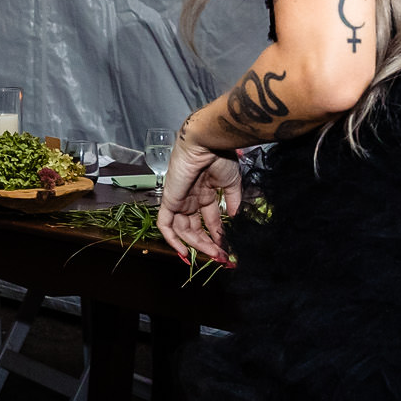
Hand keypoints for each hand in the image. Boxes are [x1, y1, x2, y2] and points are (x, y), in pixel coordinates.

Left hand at [156, 129, 240, 263]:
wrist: (207, 143)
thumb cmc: (220, 157)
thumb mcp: (232, 182)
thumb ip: (233, 201)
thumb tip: (235, 217)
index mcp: (204, 192)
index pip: (209, 220)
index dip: (218, 236)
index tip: (228, 249)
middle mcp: (190, 198)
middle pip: (195, 228)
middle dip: (208, 244)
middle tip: (221, 257)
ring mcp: (179, 200)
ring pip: (183, 230)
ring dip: (197, 244)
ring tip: (213, 255)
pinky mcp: (169, 201)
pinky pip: (165, 224)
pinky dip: (172, 240)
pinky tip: (184, 252)